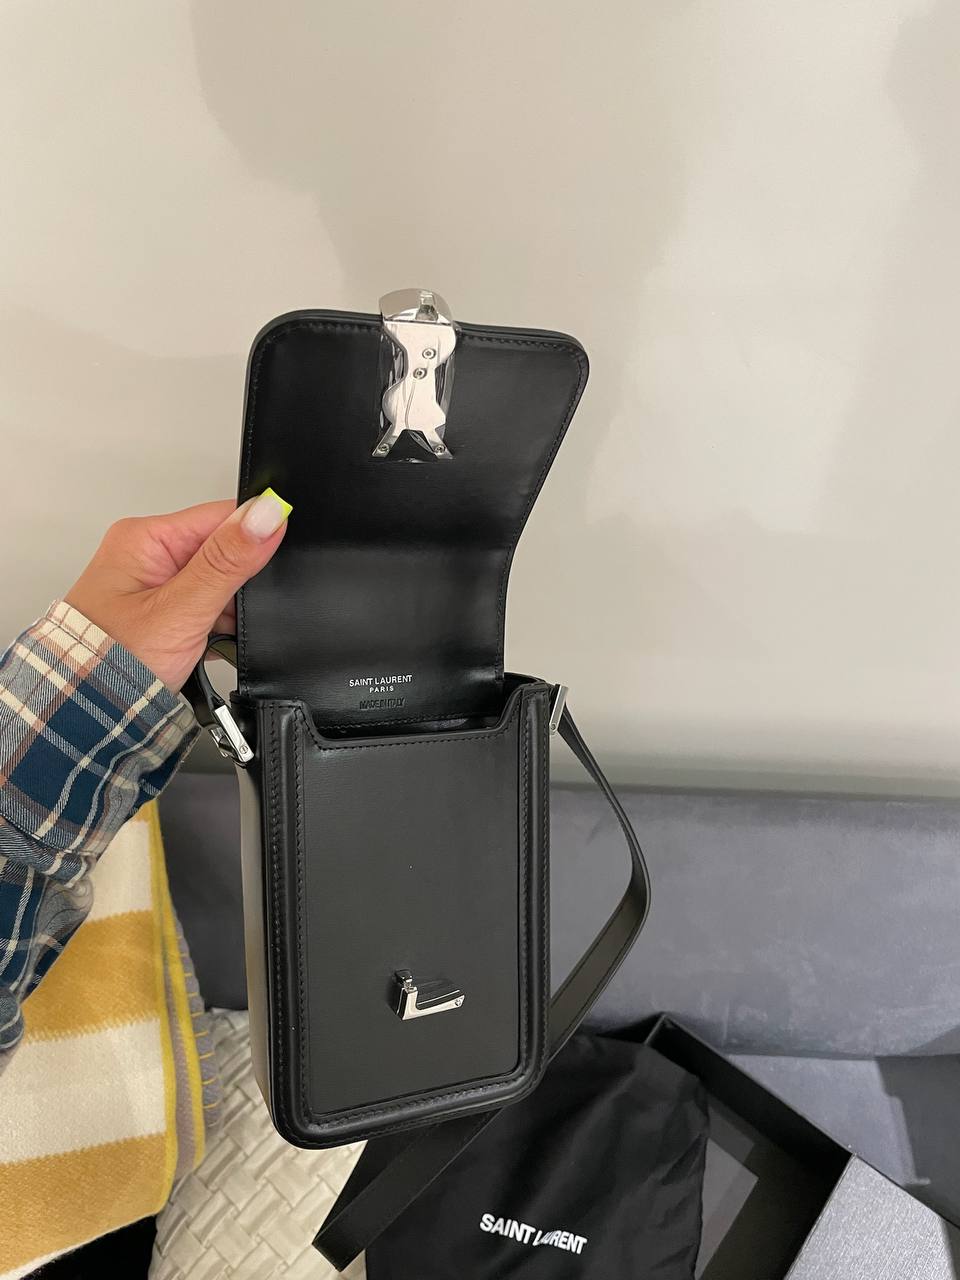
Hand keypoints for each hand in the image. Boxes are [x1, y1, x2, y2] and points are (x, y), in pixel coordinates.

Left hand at [64, 489, 291, 692]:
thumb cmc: (111, 662)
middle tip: (222, 615)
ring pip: (221, 581)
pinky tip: (210, 642)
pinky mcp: (164, 608)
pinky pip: (208, 603)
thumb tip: (268, 513)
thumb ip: (226, 561)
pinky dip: (218, 624)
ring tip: (208, 635)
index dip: (255, 539)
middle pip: (224, 549)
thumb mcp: (181, 610)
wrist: (89, 714)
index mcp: (146, 538)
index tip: (268, 572)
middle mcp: (149, 553)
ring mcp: (156, 582)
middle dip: (240, 584)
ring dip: (229, 610)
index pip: (222, 516)